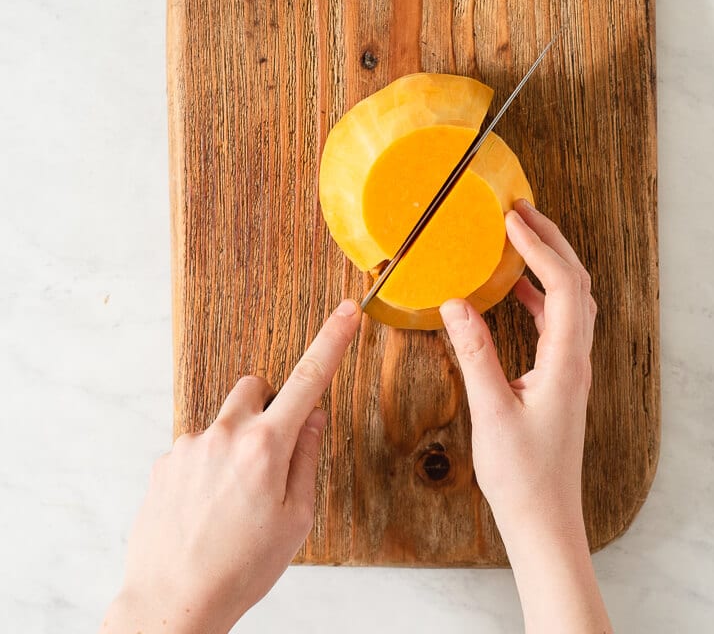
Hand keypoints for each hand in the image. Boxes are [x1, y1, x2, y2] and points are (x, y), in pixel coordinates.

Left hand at [100, 298, 360, 633]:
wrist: (172, 603)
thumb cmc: (240, 570)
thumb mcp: (295, 520)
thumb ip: (306, 459)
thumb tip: (313, 417)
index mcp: (266, 448)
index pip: (308, 380)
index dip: (332, 341)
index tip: (347, 312)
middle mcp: (225, 434)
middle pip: (255, 387)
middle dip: (267, 407)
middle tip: (269, 455)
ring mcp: (190, 445)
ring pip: (224, 422)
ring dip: (234, 443)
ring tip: (231, 500)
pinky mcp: (165, 460)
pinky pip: (196, 447)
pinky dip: (207, 467)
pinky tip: (206, 508)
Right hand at [439, 200, 609, 633]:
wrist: (545, 520)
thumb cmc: (522, 477)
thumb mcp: (491, 412)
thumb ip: (475, 354)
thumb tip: (457, 303)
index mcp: (565, 363)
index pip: (563, 287)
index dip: (540, 247)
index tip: (511, 220)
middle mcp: (576, 359)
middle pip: (576, 284)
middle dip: (552, 241)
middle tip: (521, 211)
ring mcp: (571, 368)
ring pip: (571, 300)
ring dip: (549, 263)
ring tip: (519, 238)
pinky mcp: (559, 378)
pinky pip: (556, 321)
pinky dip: (539, 294)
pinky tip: (515, 290)